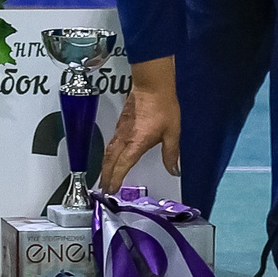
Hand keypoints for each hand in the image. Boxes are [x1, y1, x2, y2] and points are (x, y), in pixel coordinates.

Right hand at [99, 57, 179, 189]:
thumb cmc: (163, 107)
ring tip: (104, 177)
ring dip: (105, 166)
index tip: (111, 190)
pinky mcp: (120, 123)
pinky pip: (111, 143)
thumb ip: (171, 153)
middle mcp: (124, 138)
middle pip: (110, 160)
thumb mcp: (172, 133)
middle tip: (103, 189)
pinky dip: (108, 155)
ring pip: (108, 151)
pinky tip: (111, 157)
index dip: (116, 179)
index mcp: (136, 142)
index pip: (122, 165)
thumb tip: (173, 170)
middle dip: (105, 175)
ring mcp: (120, 130)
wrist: (152, 85)